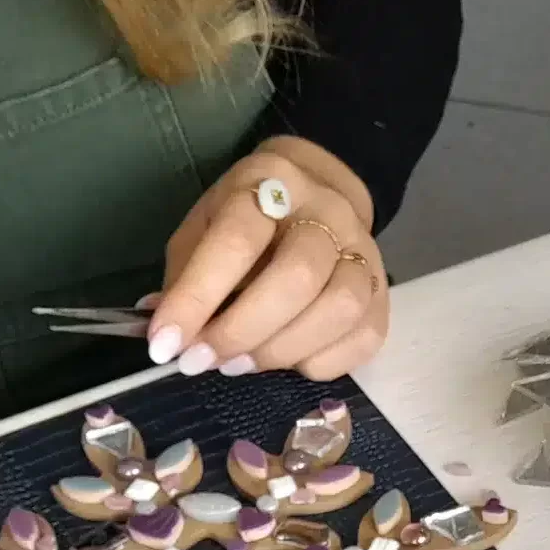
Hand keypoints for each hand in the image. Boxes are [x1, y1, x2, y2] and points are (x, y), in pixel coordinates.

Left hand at [147, 137, 389, 382]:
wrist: (320, 197)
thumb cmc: (250, 220)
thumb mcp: (206, 228)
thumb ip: (187, 278)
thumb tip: (168, 337)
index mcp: (271, 185)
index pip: (236, 242)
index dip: (197, 299)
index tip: (164, 345)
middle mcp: (327, 213)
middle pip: (296, 278)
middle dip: (242, 331)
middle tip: (206, 361)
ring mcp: (364, 253)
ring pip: (338, 310)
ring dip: (282, 350)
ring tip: (243, 364)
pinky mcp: (384, 294)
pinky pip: (363, 339)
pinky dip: (321, 362)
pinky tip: (289, 361)